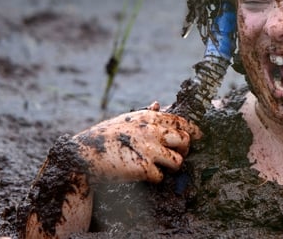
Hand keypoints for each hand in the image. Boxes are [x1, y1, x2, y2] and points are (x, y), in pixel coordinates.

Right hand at [74, 107, 200, 183]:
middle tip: (177, 154)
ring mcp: (149, 149)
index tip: (200, 136)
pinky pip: (161, 176)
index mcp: (148, 118)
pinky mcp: (143, 167)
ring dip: (172, 166)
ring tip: (161, 167)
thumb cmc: (104, 137)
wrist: (82, 156)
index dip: (193, 130)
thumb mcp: (125, 119)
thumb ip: (145, 114)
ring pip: (178, 160)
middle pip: (185, 140)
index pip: (181, 121)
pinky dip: (155, 179)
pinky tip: (144, 176)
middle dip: (184, 149)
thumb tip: (158, 103)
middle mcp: (152, 131)